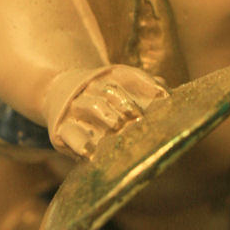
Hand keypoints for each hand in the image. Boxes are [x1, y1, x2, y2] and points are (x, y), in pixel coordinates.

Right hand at [45, 64, 168, 159]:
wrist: (58, 92)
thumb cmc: (103, 98)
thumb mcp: (122, 87)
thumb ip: (147, 90)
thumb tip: (172, 97)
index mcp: (110, 75)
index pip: (131, 75)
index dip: (149, 84)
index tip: (165, 96)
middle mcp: (92, 87)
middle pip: (112, 92)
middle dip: (128, 105)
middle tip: (141, 120)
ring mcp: (76, 106)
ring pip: (93, 106)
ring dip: (109, 118)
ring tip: (119, 129)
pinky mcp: (61, 129)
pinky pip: (71, 134)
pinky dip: (82, 143)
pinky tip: (92, 154)